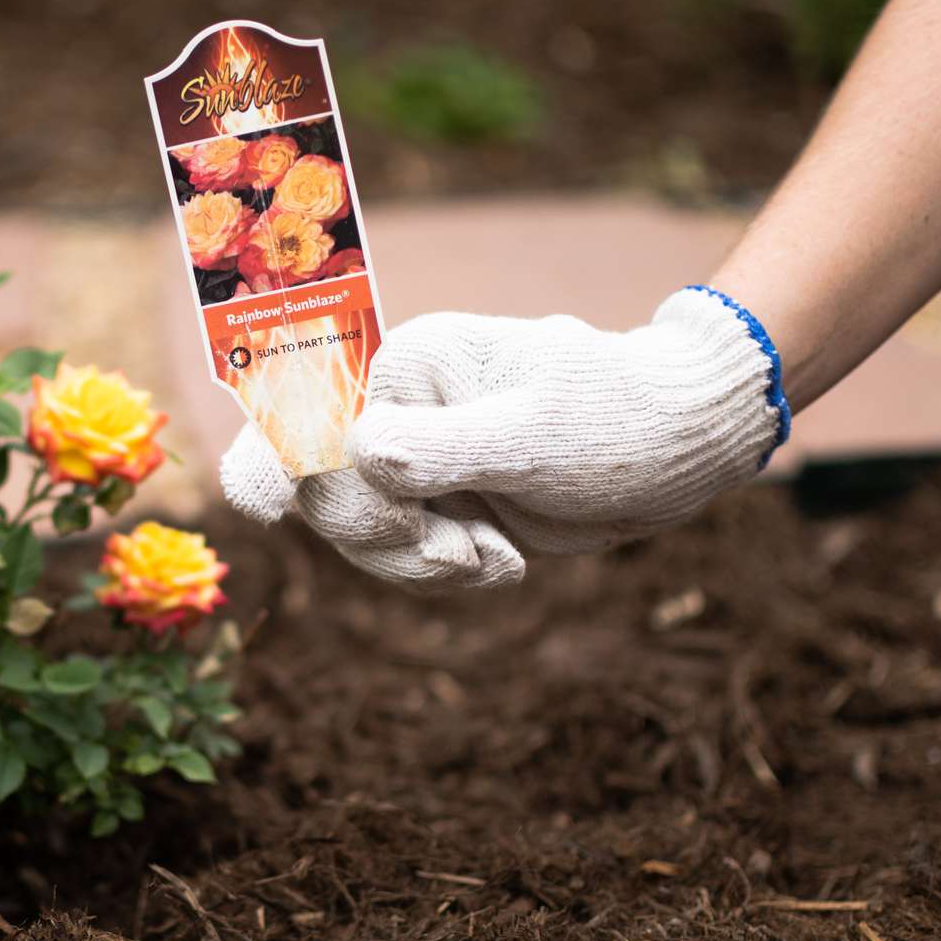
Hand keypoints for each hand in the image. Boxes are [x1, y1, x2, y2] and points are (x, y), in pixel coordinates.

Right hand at [220, 287, 788, 590]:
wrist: (674, 452)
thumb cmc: (615, 418)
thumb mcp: (535, 435)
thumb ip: (443, 446)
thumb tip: (358, 450)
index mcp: (404, 365)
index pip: (305, 409)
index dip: (270, 454)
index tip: (266, 504)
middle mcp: (390, 407)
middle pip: (319, 487)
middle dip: (380, 534)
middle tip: (456, 548)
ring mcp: (406, 460)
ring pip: (355, 534)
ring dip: (419, 565)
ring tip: (495, 556)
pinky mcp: (429, 506)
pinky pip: (395, 559)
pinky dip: (443, 575)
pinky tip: (504, 558)